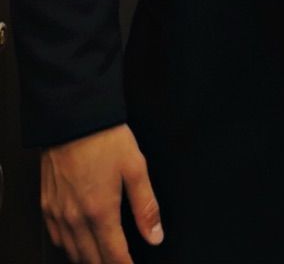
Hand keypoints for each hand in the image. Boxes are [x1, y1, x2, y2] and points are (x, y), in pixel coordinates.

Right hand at [41, 123, 162, 262]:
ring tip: (102, 257)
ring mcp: (58, 213)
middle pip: (91, 259)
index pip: (114, 256)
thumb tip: (155, 235)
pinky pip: (56, 238)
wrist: (72, 116)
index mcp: (100, 211)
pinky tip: (77, 242)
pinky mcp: (46, 205)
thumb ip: (146, 206)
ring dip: (88, 259)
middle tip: (119, 262)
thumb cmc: (103, 137)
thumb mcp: (135, 167)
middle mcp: (76, 218)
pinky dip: (68, 247)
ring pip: (72, 253)